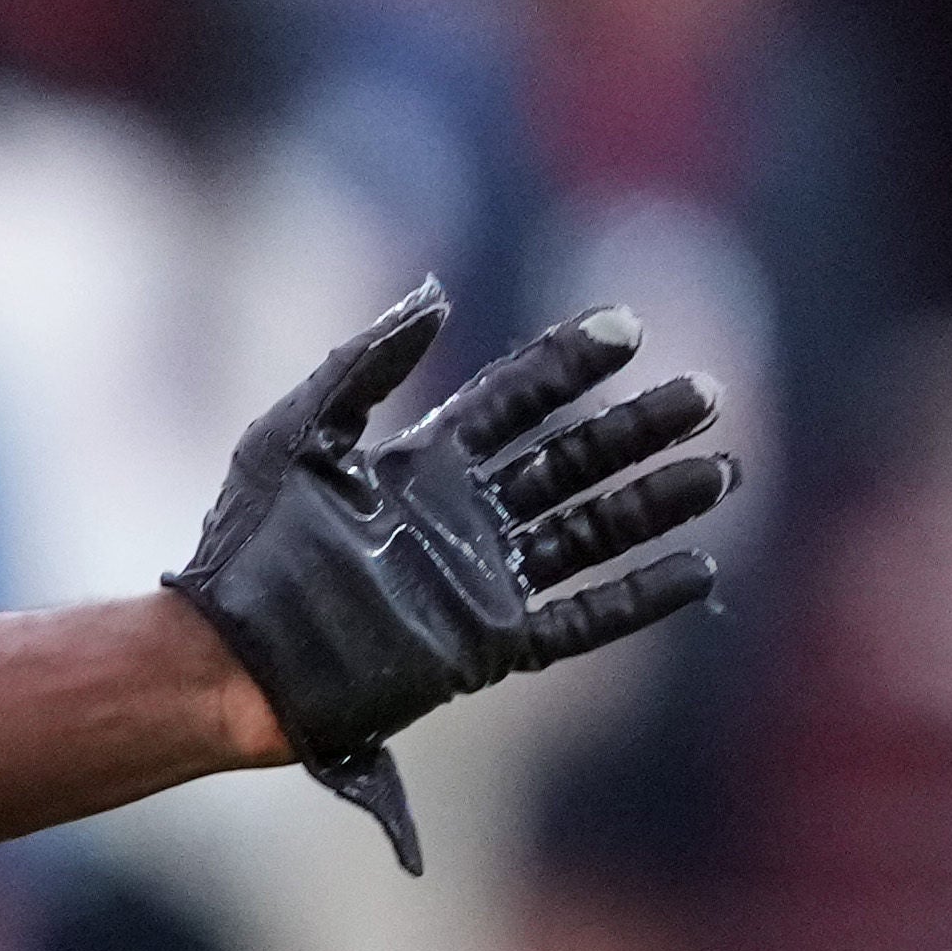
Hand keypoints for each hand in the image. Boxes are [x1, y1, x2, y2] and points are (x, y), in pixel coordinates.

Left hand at [169, 281, 731, 873]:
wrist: (229, 654)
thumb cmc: (248, 545)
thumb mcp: (295, 435)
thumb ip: (364, 365)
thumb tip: (436, 296)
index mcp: (419, 468)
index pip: (515, 403)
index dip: (569, 365)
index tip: (628, 327)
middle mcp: (461, 522)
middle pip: (571, 462)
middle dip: (637, 429)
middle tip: (706, 394)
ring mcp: (480, 583)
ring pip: (591, 533)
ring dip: (656, 503)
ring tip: (722, 470)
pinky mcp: (487, 645)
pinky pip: (580, 620)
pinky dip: (638, 598)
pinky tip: (696, 569)